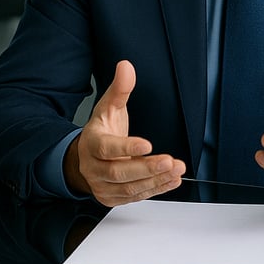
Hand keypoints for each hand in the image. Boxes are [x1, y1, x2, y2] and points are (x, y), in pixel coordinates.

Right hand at [64, 60, 185, 204]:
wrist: (87, 158)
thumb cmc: (101, 130)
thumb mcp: (108, 107)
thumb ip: (120, 89)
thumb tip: (126, 66)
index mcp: (91, 143)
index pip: (107, 148)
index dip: (127, 148)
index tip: (147, 144)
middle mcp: (93, 167)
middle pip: (119, 172)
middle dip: (147, 168)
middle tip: (170, 161)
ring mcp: (102, 185)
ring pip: (129, 188)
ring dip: (156, 180)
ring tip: (177, 170)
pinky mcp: (112, 198)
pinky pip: (135, 196)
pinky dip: (156, 189)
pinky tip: (171, 180)